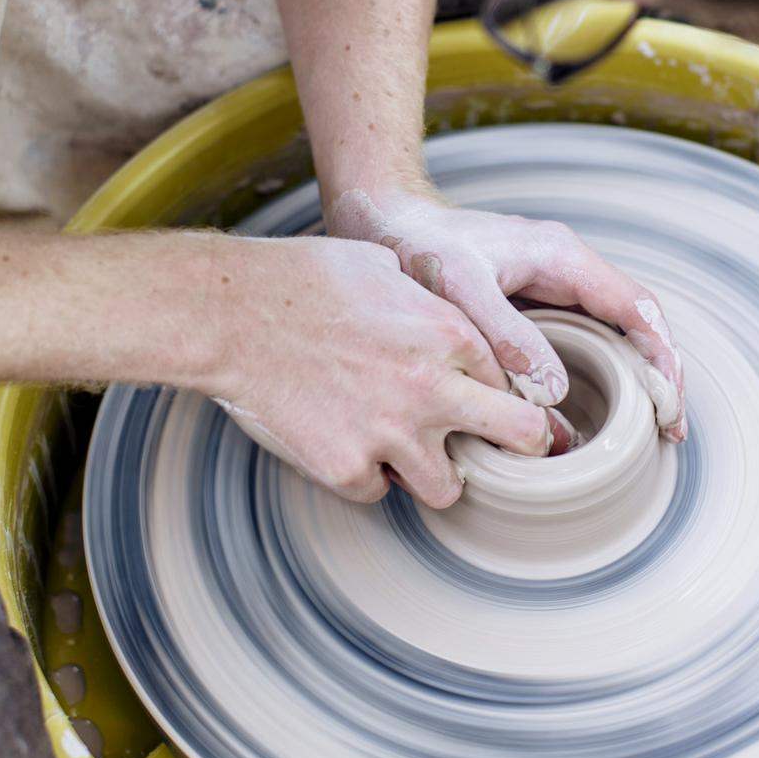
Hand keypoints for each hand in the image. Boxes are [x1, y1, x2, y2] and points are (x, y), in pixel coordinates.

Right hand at [201, 235, 565, 506]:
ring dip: (433, 473)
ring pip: (450, 488)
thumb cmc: (304, 278)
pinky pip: (376, 490)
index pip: (513, 381)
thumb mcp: (386, 267)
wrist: (233, 313)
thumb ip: (430, 303)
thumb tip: (446, 319)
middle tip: (512, 451)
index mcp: (450, 334)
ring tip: (406, 450)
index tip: (489, 400)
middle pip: (524, 437)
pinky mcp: (345, 468)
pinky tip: (342, 439)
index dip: (499, 390)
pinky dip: (364, 474)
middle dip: (525, 446)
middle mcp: (433, 389)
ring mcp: (390, 435)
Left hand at [329, 186, 686, 441]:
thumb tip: (556, 393)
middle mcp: (568, 268)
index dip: (661, 357)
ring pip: (614, 331)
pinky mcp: (533, 304)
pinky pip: (582, 339)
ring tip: (649, 429)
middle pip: (637, 322)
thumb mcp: (461, 289)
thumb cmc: (420, 248)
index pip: (637, 308)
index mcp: (563, 256)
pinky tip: (596, 412)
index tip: (669, 405)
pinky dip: (601, 373)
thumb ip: (507, 337)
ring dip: (636, 375)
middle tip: (670, 430)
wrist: (387, 223)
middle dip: (660, 372)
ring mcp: (553, 286)